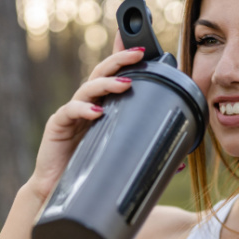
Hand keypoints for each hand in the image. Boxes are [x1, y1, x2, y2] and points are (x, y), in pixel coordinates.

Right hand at [25, 33, 145, 201]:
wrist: (58, 193)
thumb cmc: (90, 173)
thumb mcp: (120, 159)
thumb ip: (147, 156)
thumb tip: (181, 164)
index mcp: (103, 109)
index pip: (114, 78)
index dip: (124, 59)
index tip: (142, 46)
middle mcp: (87, 106)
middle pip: (102, 73)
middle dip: (120, 60)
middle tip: (139, 53)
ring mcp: (71, 113)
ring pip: (88, 88)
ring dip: (107, 83)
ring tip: (126, 84)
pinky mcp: (57, 126)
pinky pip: (69, 111)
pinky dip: (83, 110)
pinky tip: (97, 113)